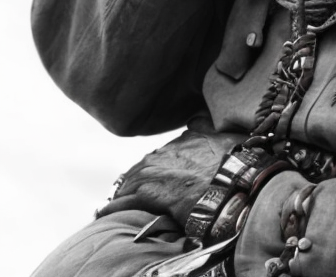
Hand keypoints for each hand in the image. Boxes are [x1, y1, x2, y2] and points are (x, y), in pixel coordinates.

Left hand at [97, 128, 237, 227]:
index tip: (150, 180)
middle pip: (137, 170)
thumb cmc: (230, 163)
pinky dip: (112, 209)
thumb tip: (196, 119)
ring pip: (127, 184)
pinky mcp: (146, 194)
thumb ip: (206, 125)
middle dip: (131, 183)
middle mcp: (161, 155)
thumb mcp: (222, 136)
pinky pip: (122, 203)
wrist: (230, 184)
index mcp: (178, 143)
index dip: (152, 170)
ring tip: (115, 207)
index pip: (156, 157)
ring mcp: (152, 173)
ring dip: (121, 196)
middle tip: (126, 196)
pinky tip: (105, 215)